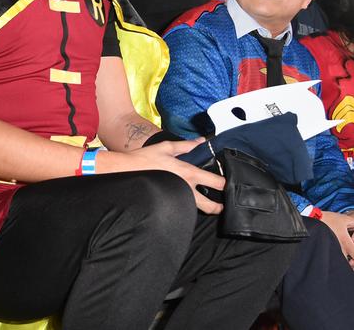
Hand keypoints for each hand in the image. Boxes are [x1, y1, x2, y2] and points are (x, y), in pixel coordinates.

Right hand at [98, 139, 224, 214]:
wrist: (125, 171)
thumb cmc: (145, 158)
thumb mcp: (167, 147)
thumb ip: (187, 145)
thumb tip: (201, 141)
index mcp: (188, 173)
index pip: (215, 182)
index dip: (225, 184)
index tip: (228, 185)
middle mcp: (185, 189)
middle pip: (210, 206)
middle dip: (219, 208)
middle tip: (223, 207)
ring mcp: (176, 199)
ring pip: (197, 211)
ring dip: (205, 210)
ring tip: (210, 208)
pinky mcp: (167, 205)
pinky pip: (182, 210)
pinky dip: (188, 210)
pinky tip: (189, 208)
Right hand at [318, 211, 353, 273]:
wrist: (311, 221)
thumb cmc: (326, 220)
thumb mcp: (343, 219)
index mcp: (346, 242)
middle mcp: (340, 249)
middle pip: (349, 262)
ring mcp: (332, 251)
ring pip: (341, 261)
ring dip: (346, 263)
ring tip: (348, 264)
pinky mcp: (326, 250)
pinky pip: (334, 258)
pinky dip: (337, 260)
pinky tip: (337, 260)